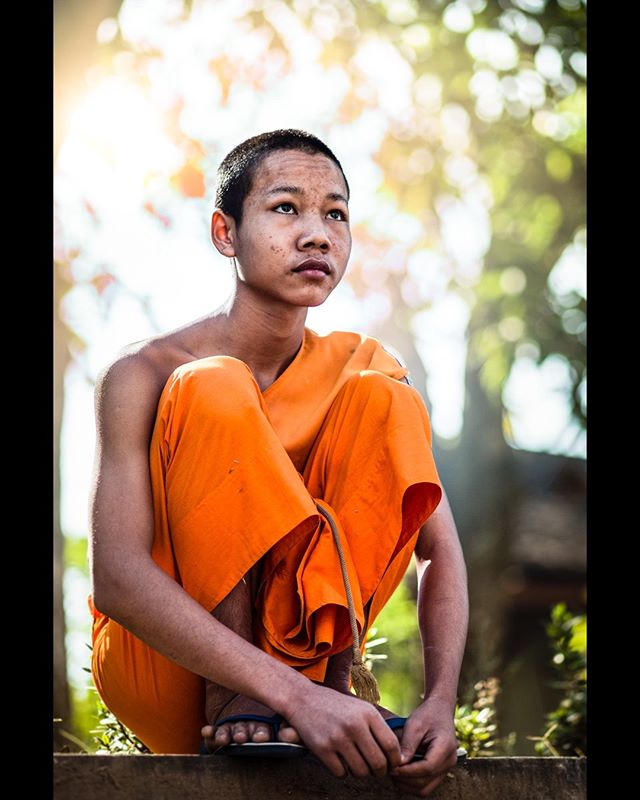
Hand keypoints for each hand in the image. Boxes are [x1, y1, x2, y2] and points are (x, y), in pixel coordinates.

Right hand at [285, 684, 401, 778]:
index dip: (394, 760)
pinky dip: (342, 772)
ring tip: (356, 763)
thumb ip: (377, 727)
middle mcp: (355, 725)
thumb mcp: (360, 708)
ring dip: (360, 773)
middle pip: (378, 763)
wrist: (303, 699)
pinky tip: (339, 761)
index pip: (391, 746)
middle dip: (379, 771)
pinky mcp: (323, 749)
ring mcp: (338, 737)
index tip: (391, 765)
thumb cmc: (336, 706)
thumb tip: (396, 756)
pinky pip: (341, 773)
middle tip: (375, 770)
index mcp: (368, 713)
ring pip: (361, 772)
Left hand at [390, 697, 459, 797]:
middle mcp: (449, 762)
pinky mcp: (440, 771)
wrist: (440, 710)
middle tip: (389, 769)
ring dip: (407, 784)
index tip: (392, 768)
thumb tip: (398, 764)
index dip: (407, 771)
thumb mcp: (415, 724)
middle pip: (425, 782)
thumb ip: (408, 744)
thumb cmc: (427, 715)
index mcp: (445, 747)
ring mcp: (446, 769)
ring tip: (394, 771)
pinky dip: (412, 783)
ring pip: (425, 789)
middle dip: (405, 779)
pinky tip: (401, 772)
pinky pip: (426, 785)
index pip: (427, 768)